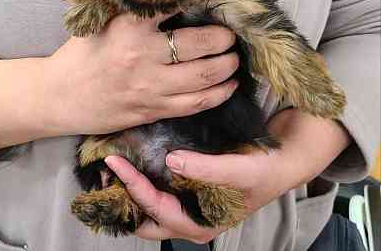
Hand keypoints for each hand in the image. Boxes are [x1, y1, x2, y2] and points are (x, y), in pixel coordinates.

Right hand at [46, 0, 238, 134]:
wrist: (58, 97)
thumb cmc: (80, 54)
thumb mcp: (100, 21)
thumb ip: (131, 7)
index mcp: (129, 27)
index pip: (176, 3)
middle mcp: (143, 56)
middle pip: (200, 44)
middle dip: (225, 38)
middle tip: (231, 35)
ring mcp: (150, 87)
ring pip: (204, 77)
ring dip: (228, 66)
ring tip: (233, 58)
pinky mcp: (153, 111)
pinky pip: (196, 104)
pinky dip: (219, 94)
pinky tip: (228, 86)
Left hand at [105, 109, 350, 242]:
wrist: (279, 163)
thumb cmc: (260, 172)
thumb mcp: (237, 172)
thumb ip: (204, 169)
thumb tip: (170, 160)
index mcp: (198, 224)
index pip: (155, 207)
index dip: (133, 185)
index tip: (114, 163)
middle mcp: (188, 219)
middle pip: (144, 217)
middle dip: (122, 198)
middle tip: (105, 172)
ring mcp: (186, 206)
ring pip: (147, 206)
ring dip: (129, 188)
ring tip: (112, 167)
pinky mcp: (187, 190)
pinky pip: (157, 189)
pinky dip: (142, 178)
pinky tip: (134, 160)